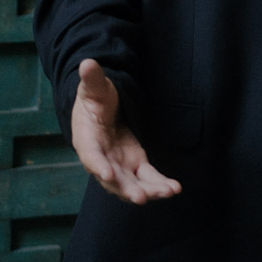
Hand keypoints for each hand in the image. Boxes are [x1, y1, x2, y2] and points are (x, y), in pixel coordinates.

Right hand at [70, 59, 182, 204]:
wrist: (101, 112)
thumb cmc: (94, 99)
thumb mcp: (94, 88)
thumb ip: (92, 79)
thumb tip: (87, 63)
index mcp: (87, 141)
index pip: (91, 156)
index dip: (98, 166)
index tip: (107, 175)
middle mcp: (102, 159)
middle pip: (113, 179)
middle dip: (127, 189)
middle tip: (141, 198)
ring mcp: (119, 165)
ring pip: (132, 184)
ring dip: (149, 191)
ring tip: (168, 192)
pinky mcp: (135, 165)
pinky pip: (147, 178)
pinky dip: (159, 185)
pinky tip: (174, 189)